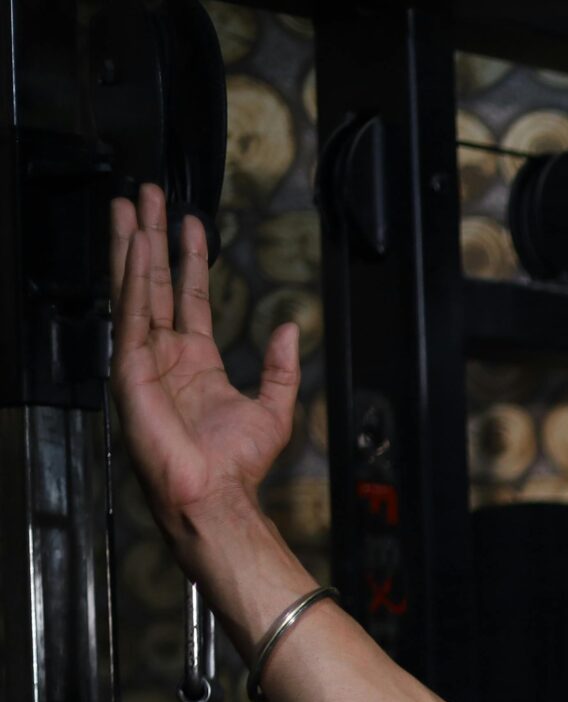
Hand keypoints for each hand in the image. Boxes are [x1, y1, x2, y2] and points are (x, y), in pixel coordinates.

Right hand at [108, 183, 298, 527]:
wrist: (215, 492)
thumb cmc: (236, 464)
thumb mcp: (273, 408)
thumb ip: (281, 367)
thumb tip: (290, 328)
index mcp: (195, 363)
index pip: (189, 298)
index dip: (189, 259)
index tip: (191, 225)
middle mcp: (165, 355)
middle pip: (155, 281)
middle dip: (151, 237)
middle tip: (146, 195)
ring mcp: (144, 359)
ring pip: (136, 287)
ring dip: (132, 244)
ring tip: (130, 204)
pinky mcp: (129, 368)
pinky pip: (131, 312)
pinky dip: (132, 277)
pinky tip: (133, 246)